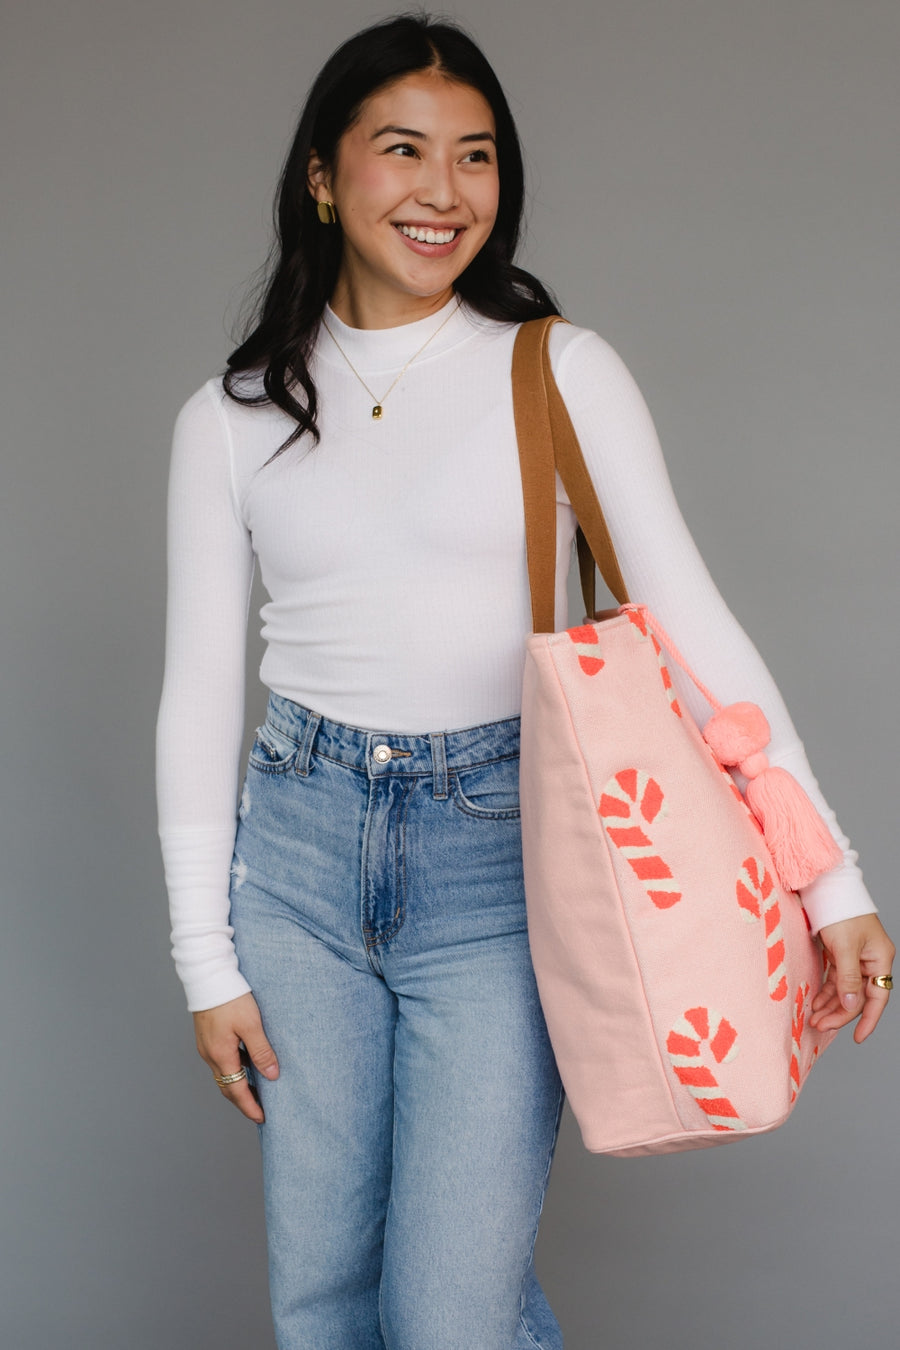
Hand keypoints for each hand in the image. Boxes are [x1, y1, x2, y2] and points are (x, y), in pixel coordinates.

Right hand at [192, 991, 278, 1122]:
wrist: (208, 976)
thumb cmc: (230, 998)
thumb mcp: (251, 1025)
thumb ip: (261, 1051)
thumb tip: (272, 1075)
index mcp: (221, 1055)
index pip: (236, 1090)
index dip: (249, 1106)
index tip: (262, 1118)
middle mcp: (210, 1055)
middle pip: (226, 1086)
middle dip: (242, 1101)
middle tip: (259, 1110)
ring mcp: (206, 1046)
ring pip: (222, 1074)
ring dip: (237, 1085)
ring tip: (256, 1090)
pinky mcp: (207, 1037)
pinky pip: (220, 1061)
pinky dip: (233, 1070)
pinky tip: (246, 1065)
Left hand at [809, 914, 893, 1042]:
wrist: (826, 887)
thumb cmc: (841, 912)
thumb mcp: (845, 947)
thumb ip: (849, 978)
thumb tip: (851, 1005)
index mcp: (880, 958)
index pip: (877, 997)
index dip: (868, 1019)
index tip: (857, 1037)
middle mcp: (870, 960)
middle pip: (858, 996)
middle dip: (839, 1013)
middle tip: (819, 1025)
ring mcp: (855, 958)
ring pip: (845, 990)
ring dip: (831, 1005)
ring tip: (814, 1018)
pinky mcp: (839, 953)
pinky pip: (835, 979)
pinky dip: (826, 992)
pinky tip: (816, 1003)